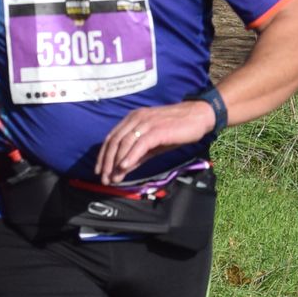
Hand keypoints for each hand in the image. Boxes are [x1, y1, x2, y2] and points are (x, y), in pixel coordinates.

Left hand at [93, 102, 209, 184]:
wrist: (198, 117)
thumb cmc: (176, 130)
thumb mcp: (153, 145)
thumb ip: (137, 156)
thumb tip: (122, 170)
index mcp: (132, 119)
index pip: (111, 138)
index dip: (103, 156)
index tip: (99, 171)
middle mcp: (136, 118)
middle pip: (114, 141)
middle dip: (107, 162)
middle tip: (104, 179)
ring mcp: (146, 123)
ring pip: (125, 143)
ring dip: (116, 163)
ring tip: (113, 178)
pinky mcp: (157, 129)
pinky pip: (140, 144)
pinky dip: (130, 156)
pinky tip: (125, 168)